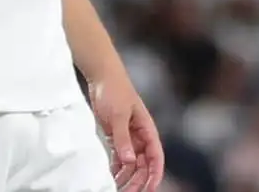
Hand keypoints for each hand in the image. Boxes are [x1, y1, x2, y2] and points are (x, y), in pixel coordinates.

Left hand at [89, 75, 164, 191]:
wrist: (102, 76)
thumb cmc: (114, 91)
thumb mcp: (118, 116)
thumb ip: (123, 139)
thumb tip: (130, 160)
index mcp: (147, 128)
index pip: (156, 156)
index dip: (155, 173)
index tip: (150, 188)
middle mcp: (140, 135)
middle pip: (144, 163)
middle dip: (139, 179)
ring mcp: (129, 136)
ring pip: (132, 162)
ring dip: (127, 176)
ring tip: (117, 187)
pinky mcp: (117, 136)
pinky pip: (120, 156)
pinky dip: (117, 167)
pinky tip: (111, 176)